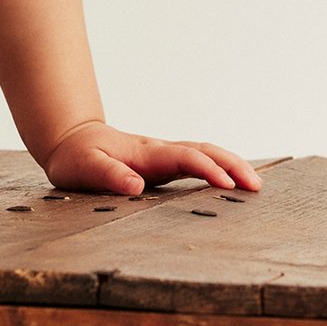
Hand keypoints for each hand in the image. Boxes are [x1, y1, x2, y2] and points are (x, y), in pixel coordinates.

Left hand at [43, 120, 262, 195]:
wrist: (70, 140)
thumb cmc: (75, 157)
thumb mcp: (84, 167)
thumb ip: (108, 175)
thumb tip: (136, 186)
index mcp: (146, 154)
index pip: (185, 157)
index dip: (208, 169)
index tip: (228, 186)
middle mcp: (160, 151)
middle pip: (204, 151)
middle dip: (232, 165)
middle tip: (256, 186)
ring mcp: (164, 156)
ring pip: (205, 154)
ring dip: (231, 165)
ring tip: (254, 185)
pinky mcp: (164, 164)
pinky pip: (197, 162)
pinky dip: (219, 168)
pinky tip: (232, 182)